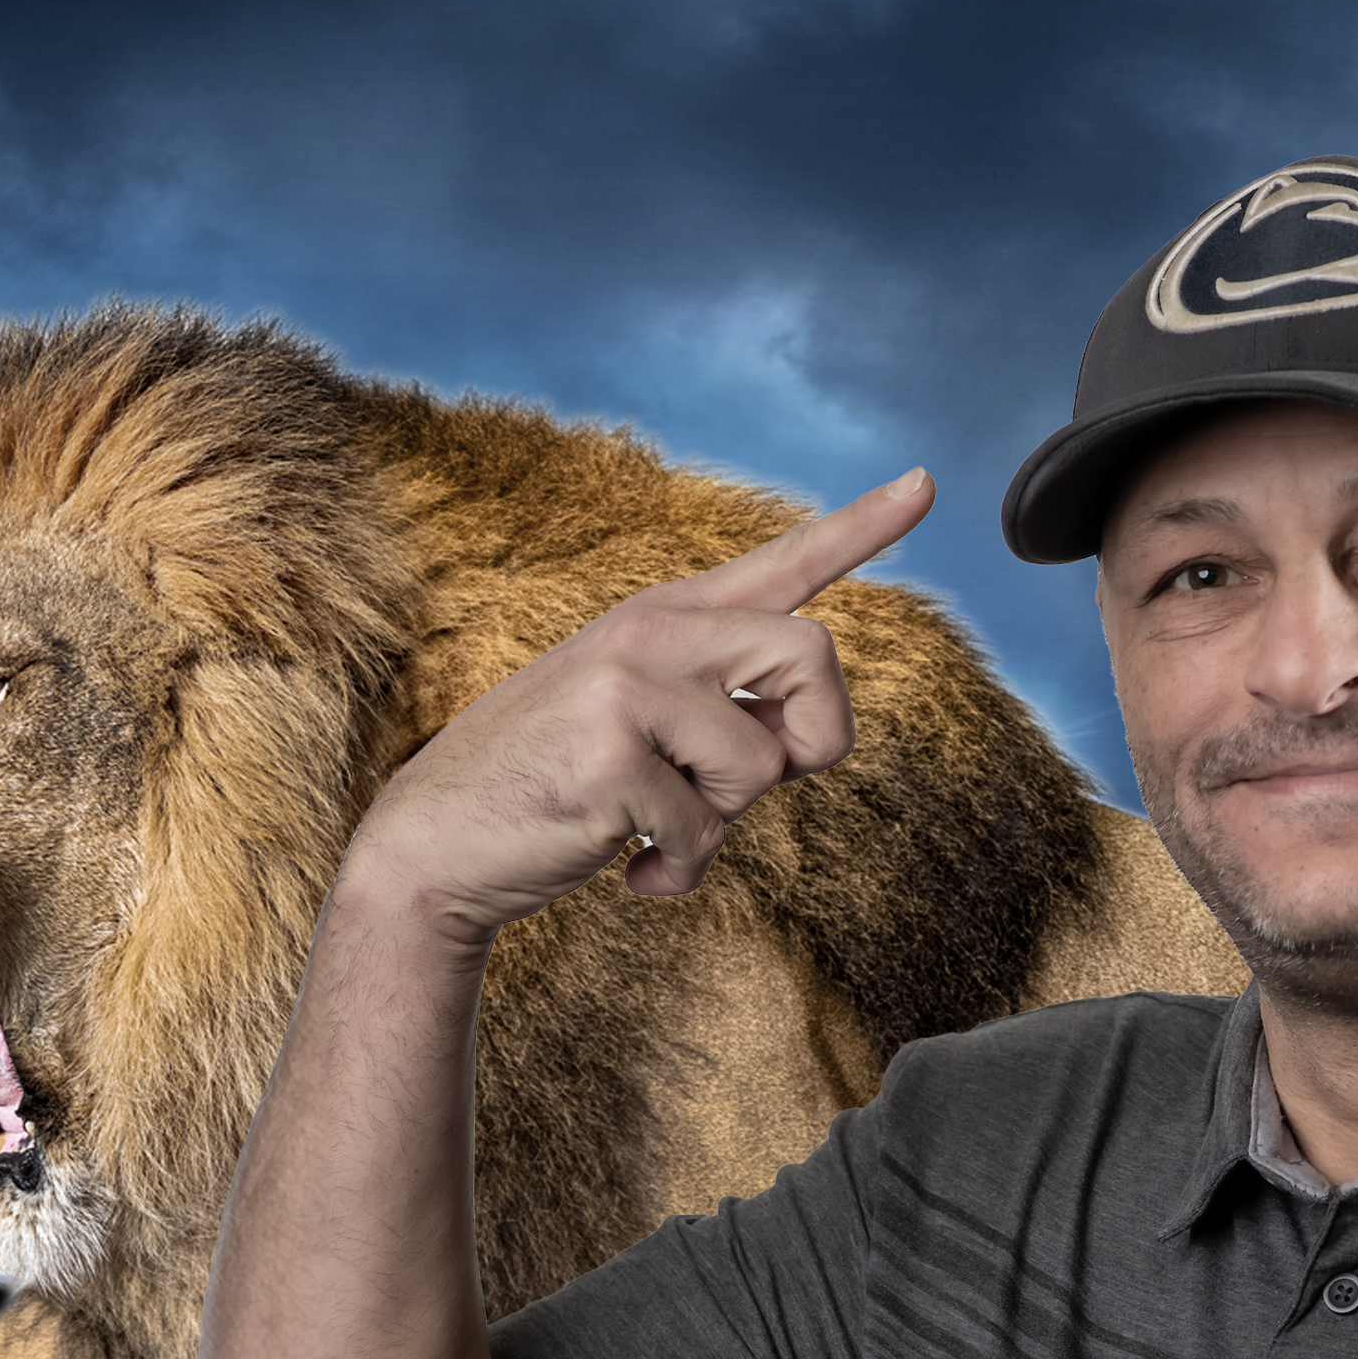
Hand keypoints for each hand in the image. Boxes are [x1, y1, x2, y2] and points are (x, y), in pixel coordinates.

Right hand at [350, 468, 935, 943]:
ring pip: (762, 763)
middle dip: (812, 741)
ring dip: (721, 824)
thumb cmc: (548, 791)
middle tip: (756, 788)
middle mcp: (647, 636)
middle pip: (812, 657)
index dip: (861, 527)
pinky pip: (704, 835)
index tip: (926, 483)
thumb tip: (801, 741)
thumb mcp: (633, 726)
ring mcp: (624, 690)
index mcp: (660, 621)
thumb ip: (718, 710)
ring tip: (654, 829)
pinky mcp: (610, 759)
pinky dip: (675, 876)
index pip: (779, 563)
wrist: (431, 846)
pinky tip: (626, 871)